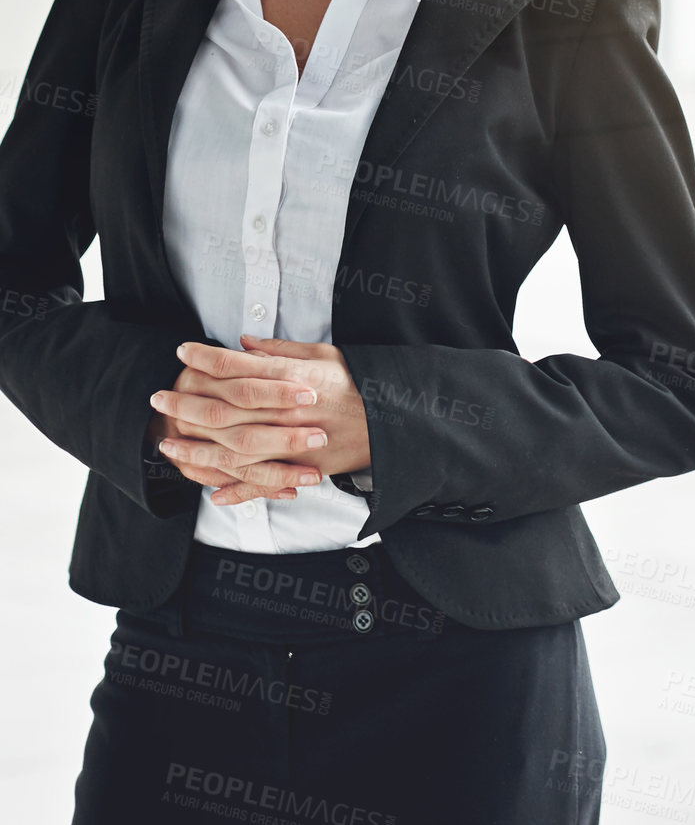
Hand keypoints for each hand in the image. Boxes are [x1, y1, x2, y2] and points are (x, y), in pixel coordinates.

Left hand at [149, 336, 370, 506]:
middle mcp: (286, 410)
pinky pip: (262, 483)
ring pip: (232, 448)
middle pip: (224, 406)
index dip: (205, 357)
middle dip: (186, 402)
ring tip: (168, 444)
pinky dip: (235, 490)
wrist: (394, 421)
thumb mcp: (325, 354)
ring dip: (196, 448)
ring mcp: (292, 443)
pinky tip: (211, 492)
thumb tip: (245, 344)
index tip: (182, 352)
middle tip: (159, 398)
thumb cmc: (359, 383)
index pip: (237, 366)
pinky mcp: (302, 468)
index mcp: (292, 378)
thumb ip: (282, 351)